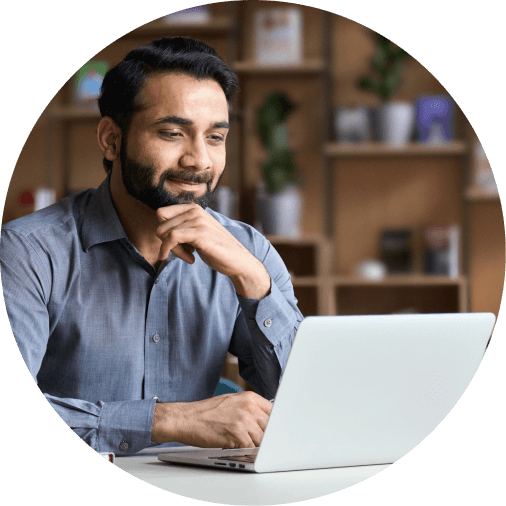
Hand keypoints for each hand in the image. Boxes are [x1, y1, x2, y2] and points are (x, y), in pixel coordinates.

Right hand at [151, 391, 272, 447]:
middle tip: (264, 444)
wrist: (186, 418)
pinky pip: (251, 448)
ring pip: (263, 440)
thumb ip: (250, 409)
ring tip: (246, 446)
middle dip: (268, 438)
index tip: (278, 432)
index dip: (276, 424)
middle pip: (271, 427)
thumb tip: (266, 422)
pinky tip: (239, 449)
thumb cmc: (207, 413)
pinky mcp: (237, 434)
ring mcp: (244, 420)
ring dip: (256, 446)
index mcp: (250, 397)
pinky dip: (247, 452)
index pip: (275, 412)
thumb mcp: (232, 403)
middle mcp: (249, 407)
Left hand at [156, 204, 270, 298]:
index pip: (161, 214)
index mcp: (193, 208)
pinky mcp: (199, 233)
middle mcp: (195, 211)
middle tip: (183, 253)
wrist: (238, 260)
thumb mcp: (197, 233)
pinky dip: (171, 251)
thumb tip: (159, 229)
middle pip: (161, 224)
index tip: (176, 244)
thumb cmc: (216, 249)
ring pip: (165, 233)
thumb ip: (182, 227)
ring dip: (173, 250)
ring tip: (189, 257)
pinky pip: (171, 239)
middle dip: (166, 242)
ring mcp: (198, 221)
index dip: (164, 231)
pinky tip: (189, 260)